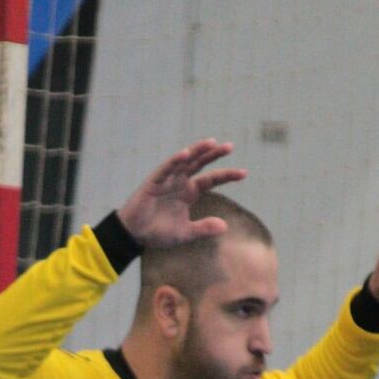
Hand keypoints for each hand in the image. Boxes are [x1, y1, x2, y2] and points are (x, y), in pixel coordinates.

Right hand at [118, 139, 247, 247]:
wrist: (134, 235)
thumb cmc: (158, 233)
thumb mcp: (185, 233)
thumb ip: (203, 228)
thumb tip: (225, 226)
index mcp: (189, 192)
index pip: (211, 180)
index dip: (227, 175)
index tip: (244, 173)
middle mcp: (180, 182)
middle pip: (200, 164)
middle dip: (214, 155)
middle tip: (230, 147)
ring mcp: (167, 180)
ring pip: (184, 161)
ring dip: (197, 151)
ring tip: (211, 143)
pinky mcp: (153, 181)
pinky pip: (166, 168)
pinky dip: (175, 161)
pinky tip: (186, 154)